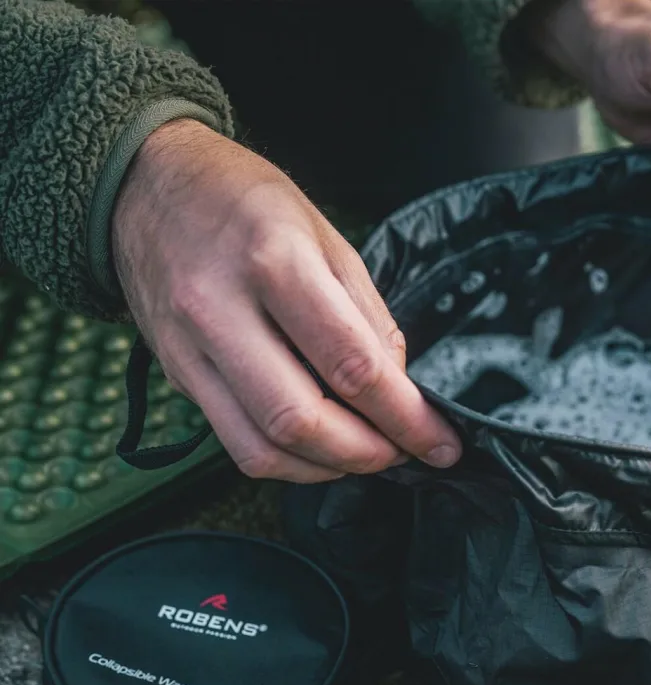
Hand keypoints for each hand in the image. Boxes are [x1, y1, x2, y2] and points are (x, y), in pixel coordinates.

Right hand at [112, 119, 461, 482]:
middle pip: (301, 420)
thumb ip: (368, 316)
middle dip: (368, 453)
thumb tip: (400, 389)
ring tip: (368, 453)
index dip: (406, 418)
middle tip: (406, 451)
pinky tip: (322, 450)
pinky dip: (290, 463)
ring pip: (264, 449)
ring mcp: (191, 350)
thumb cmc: (244, 201)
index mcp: (274, 260)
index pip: (351, 366)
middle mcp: (221, 309)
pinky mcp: (179, 376)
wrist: (145, 186)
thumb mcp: (327, 234)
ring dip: (329, 468)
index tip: (442, 443)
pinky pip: (237, 446)